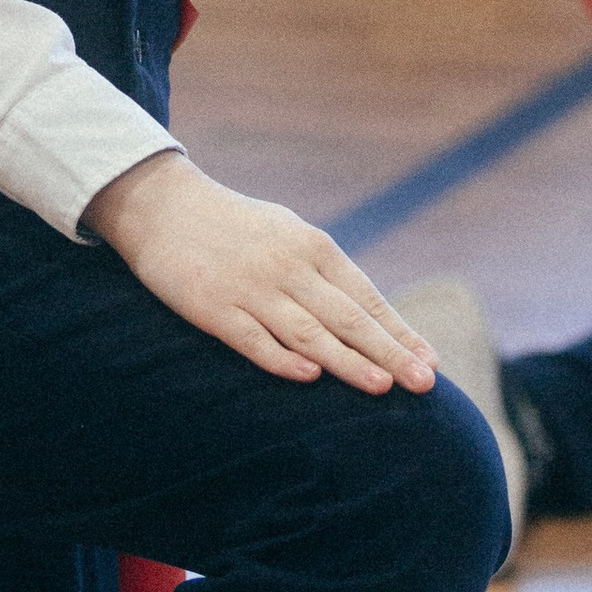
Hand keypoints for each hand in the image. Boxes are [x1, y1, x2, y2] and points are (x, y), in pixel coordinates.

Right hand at [84, 151, 439, 393]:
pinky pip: (253, 338)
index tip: (430, 362)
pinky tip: (309, 375)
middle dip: (388, 352)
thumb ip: (324, 272)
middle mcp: (288, 266)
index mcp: (312, 246)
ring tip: (381, 385)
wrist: (161, 206)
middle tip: (423, 382)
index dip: (399, 332)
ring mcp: (250, 288)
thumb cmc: (235, 226)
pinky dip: (282, 357)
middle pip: (346, 317)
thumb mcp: (288, 234)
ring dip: (346, 360)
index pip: (366, 297)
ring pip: (308, 331)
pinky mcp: (212, 308)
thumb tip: (368, 315)